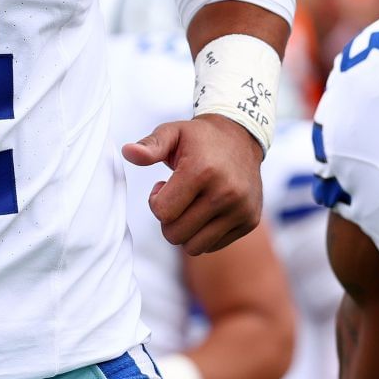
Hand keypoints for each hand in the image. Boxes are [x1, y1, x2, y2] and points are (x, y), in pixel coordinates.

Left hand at [122, 113, 262, 254]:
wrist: (241, 137)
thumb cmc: (199, 138)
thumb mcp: (172, 132)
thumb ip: (150, 145)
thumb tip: (128, 152)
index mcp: (203, 171)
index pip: (162, 212)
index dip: (155, 202)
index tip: (162, 186)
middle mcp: (226, 192)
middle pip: (176, 234)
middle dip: (168, 220)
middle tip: (177, 198)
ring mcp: (241, 209)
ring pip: (194, 247)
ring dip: (186, 230)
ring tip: (191, 205)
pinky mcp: (250, 220)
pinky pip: (213, 245)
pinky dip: (204, 234)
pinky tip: (207, 210)